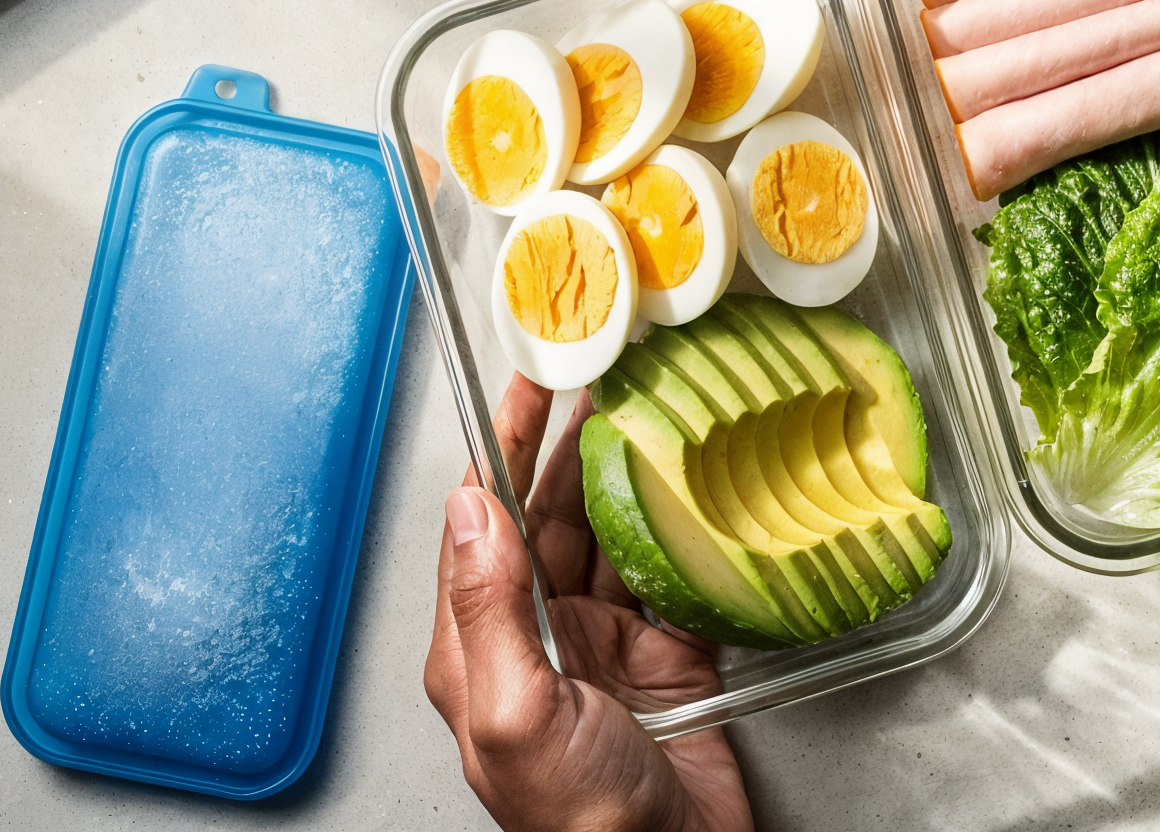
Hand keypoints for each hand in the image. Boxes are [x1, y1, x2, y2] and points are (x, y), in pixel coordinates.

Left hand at [424, 372, 753, 831]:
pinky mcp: (664, 651)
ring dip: (624, 470)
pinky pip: (666, 567)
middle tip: (595, 373)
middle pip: (546, 513)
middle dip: (566, 441)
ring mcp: (601, 641)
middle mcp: (537, 632)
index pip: (483, 518)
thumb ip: (488, 607)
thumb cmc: (580, 821)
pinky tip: (689, 480)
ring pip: (607, 532)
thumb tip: (469, 509)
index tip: (525, 381)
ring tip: (644, 406)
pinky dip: (679, 519)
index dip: (502, 443)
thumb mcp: (516, 712)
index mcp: (480, 644)